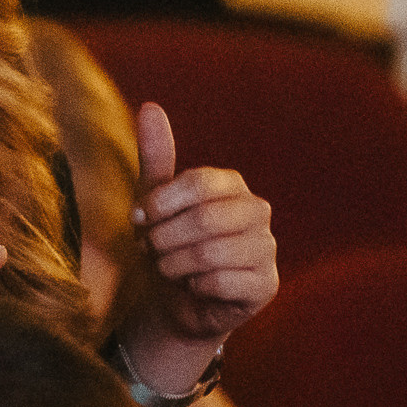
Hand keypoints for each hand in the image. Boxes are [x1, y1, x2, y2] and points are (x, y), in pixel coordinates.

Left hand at [130, 102, 275, 344]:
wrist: (177, 300)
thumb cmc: (168, 243)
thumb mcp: (155, 201)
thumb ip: (156, 155)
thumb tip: (150, 106)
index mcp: (232, 185)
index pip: (199, 183)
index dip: (161, 203)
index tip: (139, 219)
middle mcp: (257, 211)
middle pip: (205, 219)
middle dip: (165, 239)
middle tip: (151, 250)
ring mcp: (267, 248)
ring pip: (213, 253)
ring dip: (175, 265)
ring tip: (169, 268)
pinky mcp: (267, 284)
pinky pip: (222, 283)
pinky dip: (195, 287)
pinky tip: (193, 287)